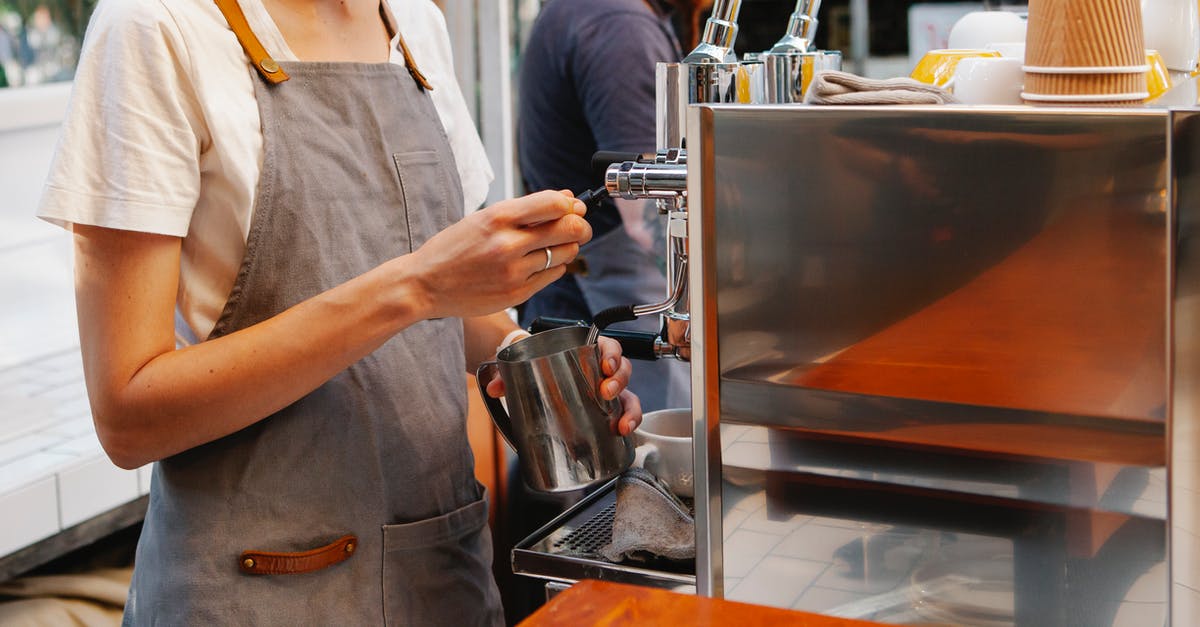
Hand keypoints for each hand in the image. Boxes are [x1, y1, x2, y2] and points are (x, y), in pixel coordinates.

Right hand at [402, 190, 590, 319]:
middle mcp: (508, 244)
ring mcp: (514, 272)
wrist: (425, 284)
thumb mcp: (484, 218)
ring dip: (567, 248)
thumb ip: (526, 209)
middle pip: (569, 229)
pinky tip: (538, 263)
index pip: (554, 204)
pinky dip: (554, 267)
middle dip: (580, 226)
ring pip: (565, 254)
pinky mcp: (517, 294)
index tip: (572, 208)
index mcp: (498, 218)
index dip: (571, 206)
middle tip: (577, 227)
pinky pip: (552, 275)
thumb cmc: (453, 249)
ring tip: (553, 246)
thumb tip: (566, 200)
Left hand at [485, 336, 642, 435]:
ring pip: (628, 394)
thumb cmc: (531, 366)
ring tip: (621, 423)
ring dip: (629, 408)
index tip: (606, 364)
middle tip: (605, 392)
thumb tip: (494, 387)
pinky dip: (627, 422)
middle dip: (619, 381)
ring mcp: (603, 391)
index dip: (612, 353)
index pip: (607, 346)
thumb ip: (504, 374)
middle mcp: (599, 370)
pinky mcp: (603, 411)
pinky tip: (622, 433)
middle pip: (622, 369)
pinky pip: (623, 413)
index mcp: (583, 351)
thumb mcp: (518, 366)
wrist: (530, 379)